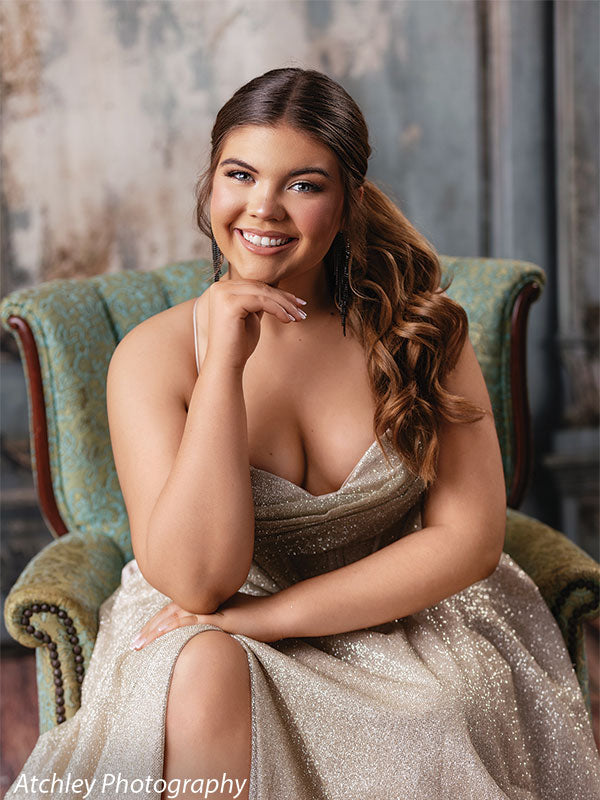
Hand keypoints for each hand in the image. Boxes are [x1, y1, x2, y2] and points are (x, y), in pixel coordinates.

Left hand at [130, 592, 284, 649]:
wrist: (276, 614)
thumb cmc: (257, 617)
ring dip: (155, 631)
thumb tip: (202, 631)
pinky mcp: (219, 617)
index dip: (155, 623)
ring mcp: (211, 607)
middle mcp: (204, 600)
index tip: (141, 636)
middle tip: (133, 644)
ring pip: (175, 617)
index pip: (173, 611)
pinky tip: (162, 637)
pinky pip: (193, 621)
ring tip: (140, 645)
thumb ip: (214, 620)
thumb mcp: (230, 617)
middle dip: (148, 629)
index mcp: (204, 600)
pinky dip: (175, 628)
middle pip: (168, 613)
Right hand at [204, 279, 307, 370]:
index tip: (298, 303)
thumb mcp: (251, 316)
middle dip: (285, 298)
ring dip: (285, 305)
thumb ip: (259, 300)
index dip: (279, 293)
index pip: (256, 285)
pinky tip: (287, 320)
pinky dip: (278, 309)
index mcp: (223, 288)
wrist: (226, 364)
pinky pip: (261, 301)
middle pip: (260, 287)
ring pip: (263, 293)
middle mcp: (220, 288)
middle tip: (302, 309)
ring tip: (298, 317)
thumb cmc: (239, 344)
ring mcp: (223, 294)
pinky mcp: (230, 304)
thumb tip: (278, 287)